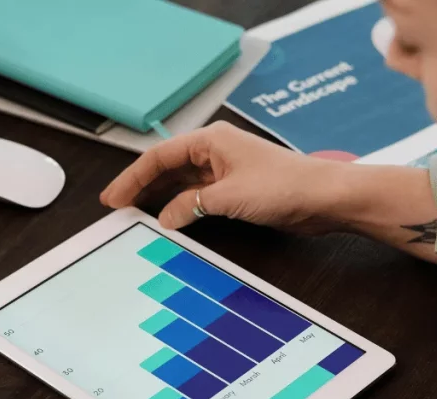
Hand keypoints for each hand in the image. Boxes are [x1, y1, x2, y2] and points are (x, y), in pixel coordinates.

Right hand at [100, 121, 350, 230]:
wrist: (323, 198)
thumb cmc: (284, 186)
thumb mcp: (228, 197)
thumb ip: (190, 205)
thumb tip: (165, 217)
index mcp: (211, 141)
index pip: (159, 156)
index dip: (132, 177)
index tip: (113, 197)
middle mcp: (215, 152)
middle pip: (167, 167)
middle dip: (141, 186)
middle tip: (116, 207)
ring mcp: (225, 171)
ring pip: (181, 182)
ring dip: (158, 197)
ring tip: (134, 213)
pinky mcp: (235, 190)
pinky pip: (197, 196)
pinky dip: (180, 207)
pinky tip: (168, 219)